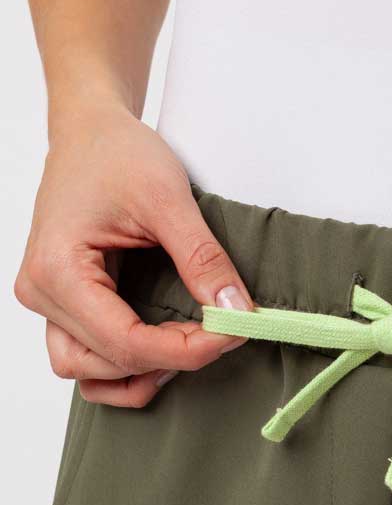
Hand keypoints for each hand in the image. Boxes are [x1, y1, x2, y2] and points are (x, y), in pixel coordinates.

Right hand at [15, 98, 252, 406]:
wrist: (90, 130)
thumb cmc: (116, 153)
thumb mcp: (169, 198)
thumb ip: (203, 259)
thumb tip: (236, 312)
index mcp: (57, 270)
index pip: (124, 342)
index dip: (184, 351)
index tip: (233, 334)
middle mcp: (41, 293)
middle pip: (108, 363)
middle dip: (170, 360)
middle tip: (221, 333)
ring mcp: (47, 302)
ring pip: (88, 374)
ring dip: (141, 373)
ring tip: (190, 347)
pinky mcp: (63, 304)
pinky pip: (87, 358)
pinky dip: (125, 366)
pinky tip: (164, 350)